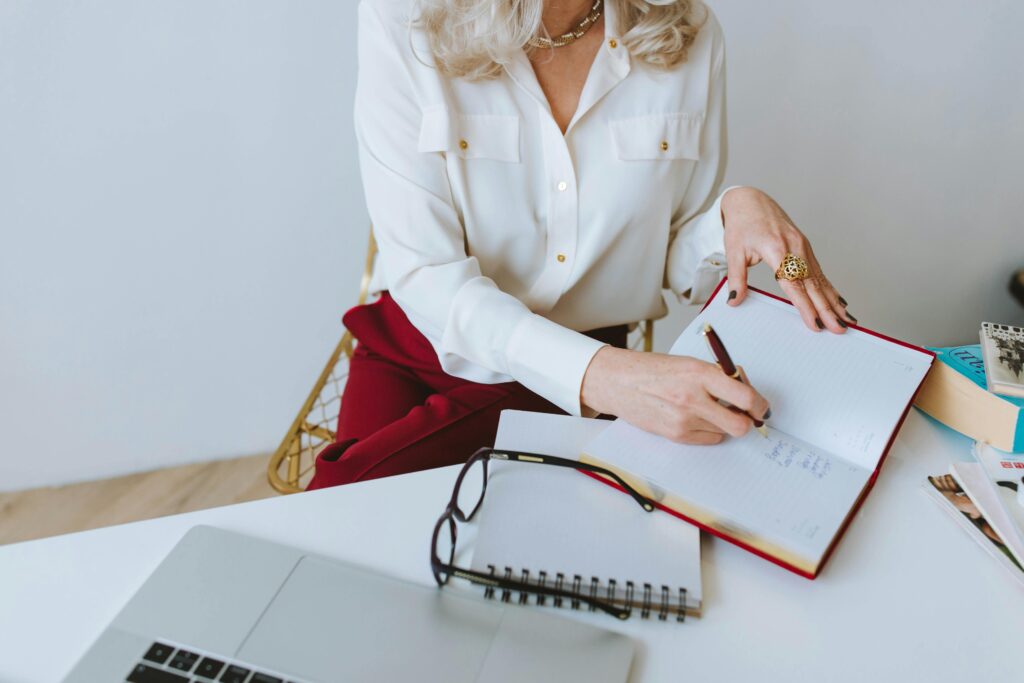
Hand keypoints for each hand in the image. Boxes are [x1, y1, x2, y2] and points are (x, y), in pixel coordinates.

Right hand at [581, 346, 770, 443]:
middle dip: (746, 421)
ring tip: (704, 408)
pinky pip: (707, 439)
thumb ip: (718, 376)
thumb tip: (746, 391)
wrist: (619, 382)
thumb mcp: (689, 363)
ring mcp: (684, 420)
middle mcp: (693, 398)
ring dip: (722, 422)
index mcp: (700, 373)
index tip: (761, 407)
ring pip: (723, 431)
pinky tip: (693, 417)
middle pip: (739, 425)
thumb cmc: (653, 370)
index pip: (745, 396)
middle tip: (743, 414)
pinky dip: (707, 431)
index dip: (759, 405)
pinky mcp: (675, 435)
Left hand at [721, 187, 856, 333]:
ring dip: (833, 301)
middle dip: (827, 309)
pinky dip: (830, 288)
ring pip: (820, 279)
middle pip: (813, 284)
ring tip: (846, 319)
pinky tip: (839, 301)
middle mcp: (794, 248)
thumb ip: (736, 278)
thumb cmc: (742, 225)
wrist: (751, 201)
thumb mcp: (733, 251)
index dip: (806, 306)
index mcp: (776, 249)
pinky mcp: (805, 247)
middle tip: (838, 328)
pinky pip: (819, 271)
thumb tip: (734, 301)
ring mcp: (802, 247)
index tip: (815, 323)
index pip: (793, 284)